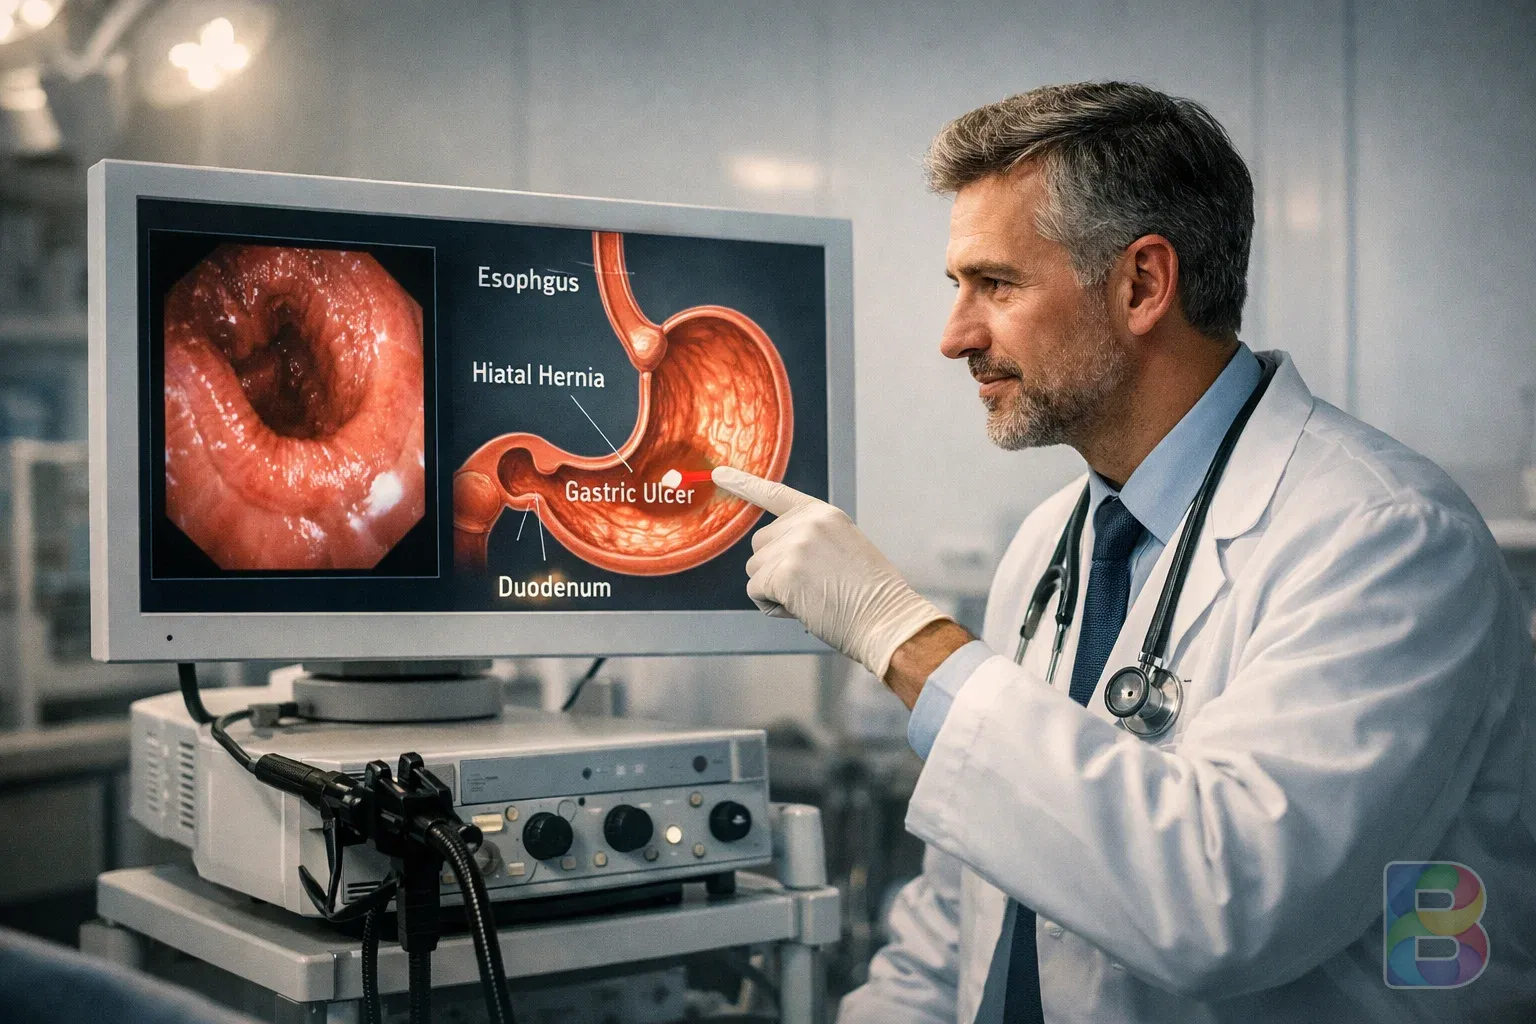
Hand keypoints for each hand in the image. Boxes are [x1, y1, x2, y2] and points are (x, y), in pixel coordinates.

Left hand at [712, 466, 952, 679]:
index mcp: (823, 514)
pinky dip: (772, 606)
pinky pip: (756, 592)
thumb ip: (809, 542)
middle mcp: (806, 523)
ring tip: (813, 598)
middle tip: (812, 587)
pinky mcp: (782, 573)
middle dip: (774, 569)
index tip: (718, 474)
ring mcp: (793, 546)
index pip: (776, 494)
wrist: (887, 619)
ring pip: (755, 570)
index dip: (744, 484)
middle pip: (760, 545)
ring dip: (774, 590)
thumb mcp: (843, 550)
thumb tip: (773, 558)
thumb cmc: (869, 597)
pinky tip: (803, 608)